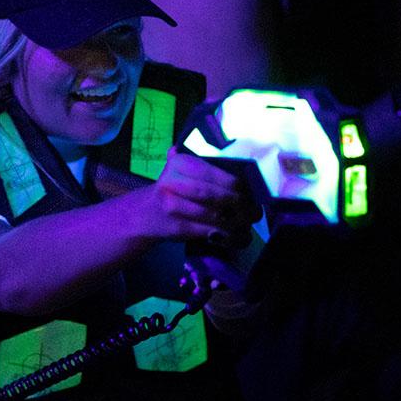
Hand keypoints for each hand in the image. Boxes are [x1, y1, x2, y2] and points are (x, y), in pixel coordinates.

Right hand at [144, 148, 258, 247]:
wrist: (144, 214)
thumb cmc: (173, 190)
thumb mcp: (183, 171)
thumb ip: (205, 164)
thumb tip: (242, 165)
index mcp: (180, 163)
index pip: (218, 174)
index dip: (240, 185)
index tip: (254, 192)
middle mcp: (174, 182)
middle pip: (218, 195)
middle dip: (242, 205)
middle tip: (256, 212)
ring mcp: (174, 206)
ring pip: (216, 216)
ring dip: (238, 223)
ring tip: (249, 224)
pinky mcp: (177, 227)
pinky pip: (209, 232)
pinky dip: (227, 237)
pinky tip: (238, 237)